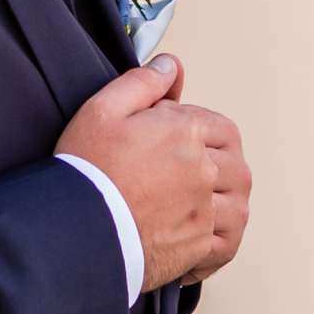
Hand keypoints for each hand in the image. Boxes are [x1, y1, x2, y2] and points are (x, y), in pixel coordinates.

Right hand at [55, 54, 251, 293]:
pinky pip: (226, 245)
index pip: (222, 129)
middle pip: (236, 168)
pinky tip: (207, 241)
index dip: (207, 133)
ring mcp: (203, 212)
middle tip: (200, 176)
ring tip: (210, 207)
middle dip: (224, 169)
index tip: (186, 144)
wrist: (75, 227)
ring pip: (238, 207)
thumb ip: (143, 83)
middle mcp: (203, 171)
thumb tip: (171, 66)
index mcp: (187, 133)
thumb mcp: (104, 109)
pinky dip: (224, 243)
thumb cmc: (87, 169)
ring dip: (230, 205)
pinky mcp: (195, 247)